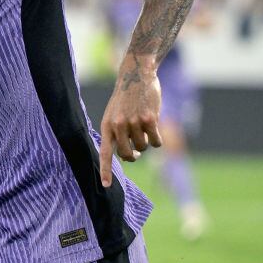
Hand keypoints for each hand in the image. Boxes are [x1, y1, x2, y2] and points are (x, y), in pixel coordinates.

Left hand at [98, 55, 162, 186]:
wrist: (136, 76)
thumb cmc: (125, 99)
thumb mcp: (114, 115)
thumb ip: (117, 133)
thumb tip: (128, 156)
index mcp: (107, 126)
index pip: (104, 153)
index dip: (106, 170)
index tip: (105, 186)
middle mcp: (118, 126)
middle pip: (128, 155)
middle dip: (133, 155)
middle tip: (136, 151)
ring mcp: (134, 123)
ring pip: (144, 148)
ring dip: (146, 141)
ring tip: (143, 125)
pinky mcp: (149, 120)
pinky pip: (156, 142)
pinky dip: (157, 138)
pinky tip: (154, 124)